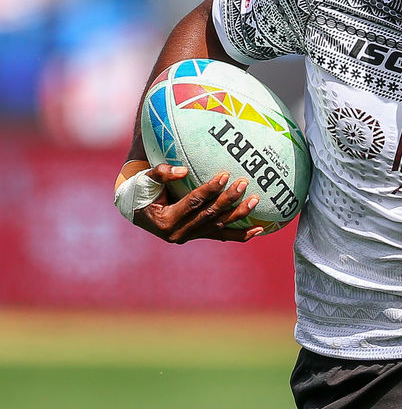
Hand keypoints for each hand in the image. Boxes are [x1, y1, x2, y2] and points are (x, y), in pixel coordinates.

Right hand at [132, 164, 264, 242]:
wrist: (136, 211)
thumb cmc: (139, 190)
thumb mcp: (144, 180)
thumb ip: (161, 173)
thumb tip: (183, 170)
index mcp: (166, 220)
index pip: (193, 203)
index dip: (210, 190)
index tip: (224, 175)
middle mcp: (180, 233)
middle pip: (210, 215)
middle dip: (229, 199)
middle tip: (243, 183)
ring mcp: (191, 237)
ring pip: (219, 227)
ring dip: (240, 215)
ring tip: (255, 201)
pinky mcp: (199, 236)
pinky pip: (223, 236)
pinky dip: (241, 234)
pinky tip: (259, 229)